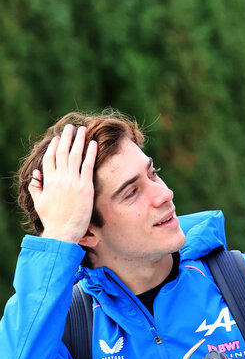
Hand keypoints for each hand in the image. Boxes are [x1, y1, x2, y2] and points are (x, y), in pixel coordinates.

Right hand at [28, 124, 97, 242]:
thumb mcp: (39, 202)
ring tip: (81, 130)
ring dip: (78, 140)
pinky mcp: (85, 187)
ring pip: (75, 155)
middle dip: (66, 137)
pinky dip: (91, 153)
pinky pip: (88, 166)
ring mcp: (73, 181)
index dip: (54, 146)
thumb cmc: (51, 219)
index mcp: (48, 181)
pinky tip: (93, 143)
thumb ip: (36, 187)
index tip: (57, 138)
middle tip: (70, 127)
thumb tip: (35, 175)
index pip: (50, 158)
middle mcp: (60, 178)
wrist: (63, 231)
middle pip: (62, 152)